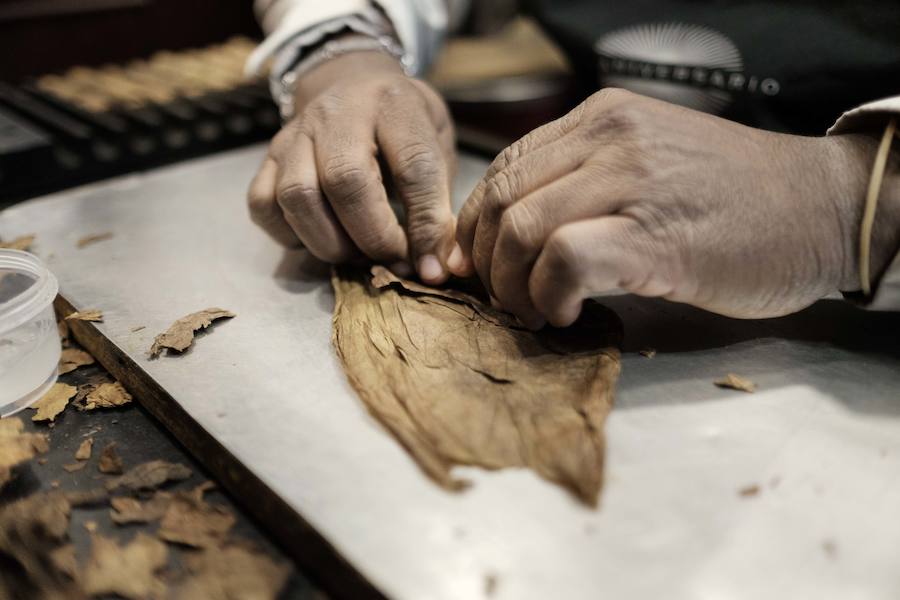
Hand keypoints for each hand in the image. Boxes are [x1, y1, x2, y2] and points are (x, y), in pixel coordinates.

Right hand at [248, 47, 456, 283]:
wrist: (351, 83)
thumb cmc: (402, 125)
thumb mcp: (437, 144)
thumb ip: (439, 201)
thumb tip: (437, 267)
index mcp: (393, 104)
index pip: (413, 167)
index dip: (426, 224)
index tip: (433, 265)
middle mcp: (337, 112)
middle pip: (345, 180)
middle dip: (373, 236)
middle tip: (393, 260)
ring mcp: (294, 133)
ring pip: (297, 196)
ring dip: (331, 243)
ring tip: (359, 254)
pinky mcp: (267, 158)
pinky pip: (264, 206)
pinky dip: (292, 236)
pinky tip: (322, 238)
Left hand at [449, 88, 899, 326]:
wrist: (823, 209)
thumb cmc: (736, 201)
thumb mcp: (648, 167)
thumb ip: (582, 185)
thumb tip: (512, 236)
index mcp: (600, 119)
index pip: (504, 168)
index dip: (476, 227)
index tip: (479, 268)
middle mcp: (608, 138)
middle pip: (501, 199)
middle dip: (484, 262)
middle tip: (503, 300)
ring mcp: (631, 181)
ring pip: (521, 228)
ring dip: (511, 285)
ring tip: (535, 312)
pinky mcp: (653, 234)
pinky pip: (563, 258)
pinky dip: (548, 294)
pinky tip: (565, 313)